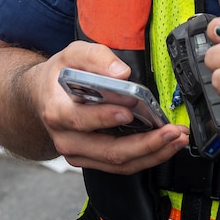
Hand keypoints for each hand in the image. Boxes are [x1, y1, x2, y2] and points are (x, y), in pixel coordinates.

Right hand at [23, 41, 187, 173]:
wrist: (43, 97)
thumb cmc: (59, 77)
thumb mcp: (72, 54)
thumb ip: (95, 58)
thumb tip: (121, 73)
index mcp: (57, 111)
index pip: (81, 120)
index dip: (106, 118)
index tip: (130, 111)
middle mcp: (67, 139)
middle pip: (109, 150)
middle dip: (145, 143)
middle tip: (171, 131)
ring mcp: (80, 154)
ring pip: (119, 163)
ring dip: (153, 153)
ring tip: (177, 139)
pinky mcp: (93, 160)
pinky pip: (121, 165)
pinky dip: (147, 157)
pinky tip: (165, 145)